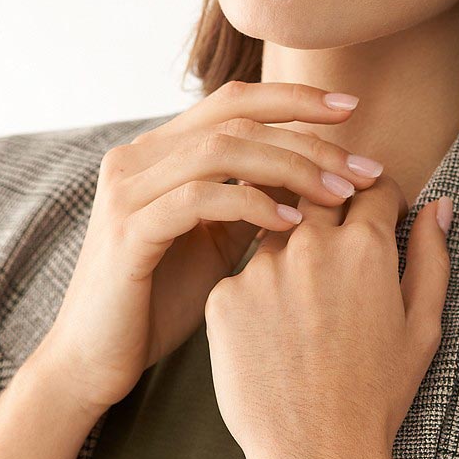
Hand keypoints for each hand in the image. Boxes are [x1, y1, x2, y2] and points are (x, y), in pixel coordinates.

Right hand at [31, 81, 384, 416]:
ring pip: (221, 150)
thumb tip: (310, 178)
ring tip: (339, 197)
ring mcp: (129, 191)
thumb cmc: (159, 304)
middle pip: (235, 118)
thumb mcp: (214, 243)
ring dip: (291, 168)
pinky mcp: (129, 231)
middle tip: (362, 167)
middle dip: (308, 136)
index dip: (295, 98)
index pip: (235, 102)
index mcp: (161, 153)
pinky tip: (292, 226)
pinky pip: (199, 199)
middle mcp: (139, 158)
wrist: (96, 360)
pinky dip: (251, 205)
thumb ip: (249, 204)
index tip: (353, 110)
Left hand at [204, 173, 451, 458]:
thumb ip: (432, 257)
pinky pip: (243, 277)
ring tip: (306, 313)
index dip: (382, 198)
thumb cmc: (377, 395)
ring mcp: (260, 270)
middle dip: (331, 205)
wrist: (316, 453)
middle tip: (338, 252)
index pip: (372, 187)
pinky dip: (259, 294)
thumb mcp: (423, 327)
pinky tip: (274, 338)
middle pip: (316, 192)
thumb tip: (439, 205)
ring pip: (275, 235)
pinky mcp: (223, 298)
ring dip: (292, 253)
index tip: (380, 216)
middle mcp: (309, 245)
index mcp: (365, 246)